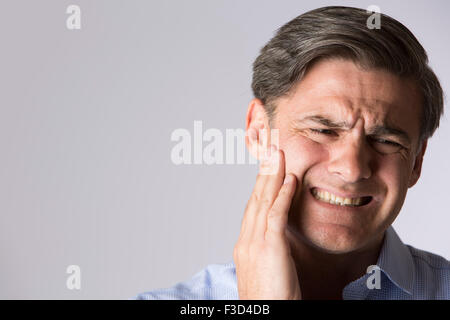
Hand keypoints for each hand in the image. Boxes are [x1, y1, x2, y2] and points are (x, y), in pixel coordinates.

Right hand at [233, 140, 300, 299]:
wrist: (263, 315)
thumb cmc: (270, 300)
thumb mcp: (267, 272)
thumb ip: (269, 251)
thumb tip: (278, 240)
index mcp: (245, 245)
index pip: (253, 208)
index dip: (261, 185)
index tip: (268, 168)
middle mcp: (246, 240)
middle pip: (255, 198)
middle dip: (264, 172)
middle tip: (270, 149)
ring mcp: (254, 243)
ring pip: (263, 201)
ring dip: (272, 175)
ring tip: (278, 153)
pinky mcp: (268, 248)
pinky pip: (275, 215)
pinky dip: (282, 194)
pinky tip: (290, 178)